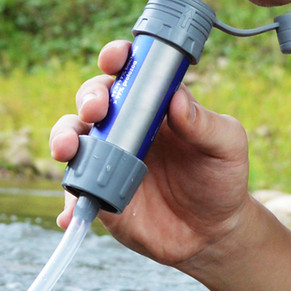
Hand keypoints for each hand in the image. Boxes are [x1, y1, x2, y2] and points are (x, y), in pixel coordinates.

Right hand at [50, 39, 251, 267]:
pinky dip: (68, 199)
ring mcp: (108, 158)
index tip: (114, 59)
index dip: (117, 57)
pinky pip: (75, 190)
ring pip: (74, 138)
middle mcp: (125, 126)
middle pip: (93, 100)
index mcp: (154, 105)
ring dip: (64, 138)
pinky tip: (70, 212)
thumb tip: (176, 99)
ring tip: (67, 150)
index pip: (130, 71)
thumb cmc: (220, 181)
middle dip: (88, 98)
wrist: (210, 233)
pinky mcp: (98, 192)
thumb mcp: (226, 148)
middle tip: (95, 111)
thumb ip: (206, 124)